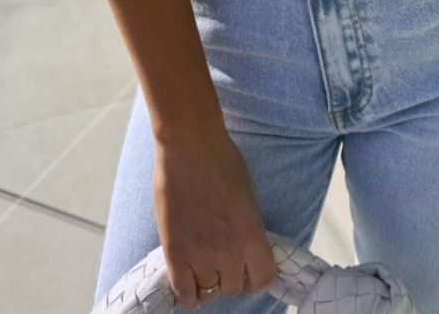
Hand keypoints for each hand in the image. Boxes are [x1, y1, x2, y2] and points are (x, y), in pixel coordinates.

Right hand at [153, 126, 277, 308]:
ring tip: (204, 267)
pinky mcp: (175, 253)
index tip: (249, 271)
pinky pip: (183, 293)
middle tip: (223, 262)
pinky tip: (189, 281)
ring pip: (209, 292)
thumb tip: (244, 246)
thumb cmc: (222, 160)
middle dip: (230, 276)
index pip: (263, 278)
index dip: (256, 278)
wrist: (190, 145)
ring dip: (209, 282)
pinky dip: (188, 293)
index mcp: (252, 235)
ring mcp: (200, 255)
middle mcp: (229, 252)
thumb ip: (247, 228)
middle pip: (234, 287)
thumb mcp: (248, 197)